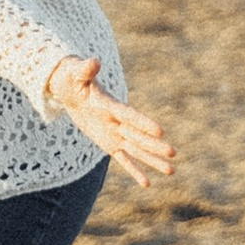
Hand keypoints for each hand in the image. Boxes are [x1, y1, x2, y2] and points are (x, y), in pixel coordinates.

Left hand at [44, 60, 176, 184]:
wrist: (71, 87)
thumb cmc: (72, 77)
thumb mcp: (75, 72)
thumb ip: (85, 69)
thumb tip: (94, 61)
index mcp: (110, 104)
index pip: (128, 115)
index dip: (142, 123)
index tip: (160, 131)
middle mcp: (117, 121)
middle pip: (137, 136)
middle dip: (154, 145)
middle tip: (173, 153)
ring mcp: (115, 133)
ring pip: (136, 150)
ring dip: (152, 161)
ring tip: (172, 171)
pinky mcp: (109, 143)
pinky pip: (123, 159)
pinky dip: (134, 170)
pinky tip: (147, 183)